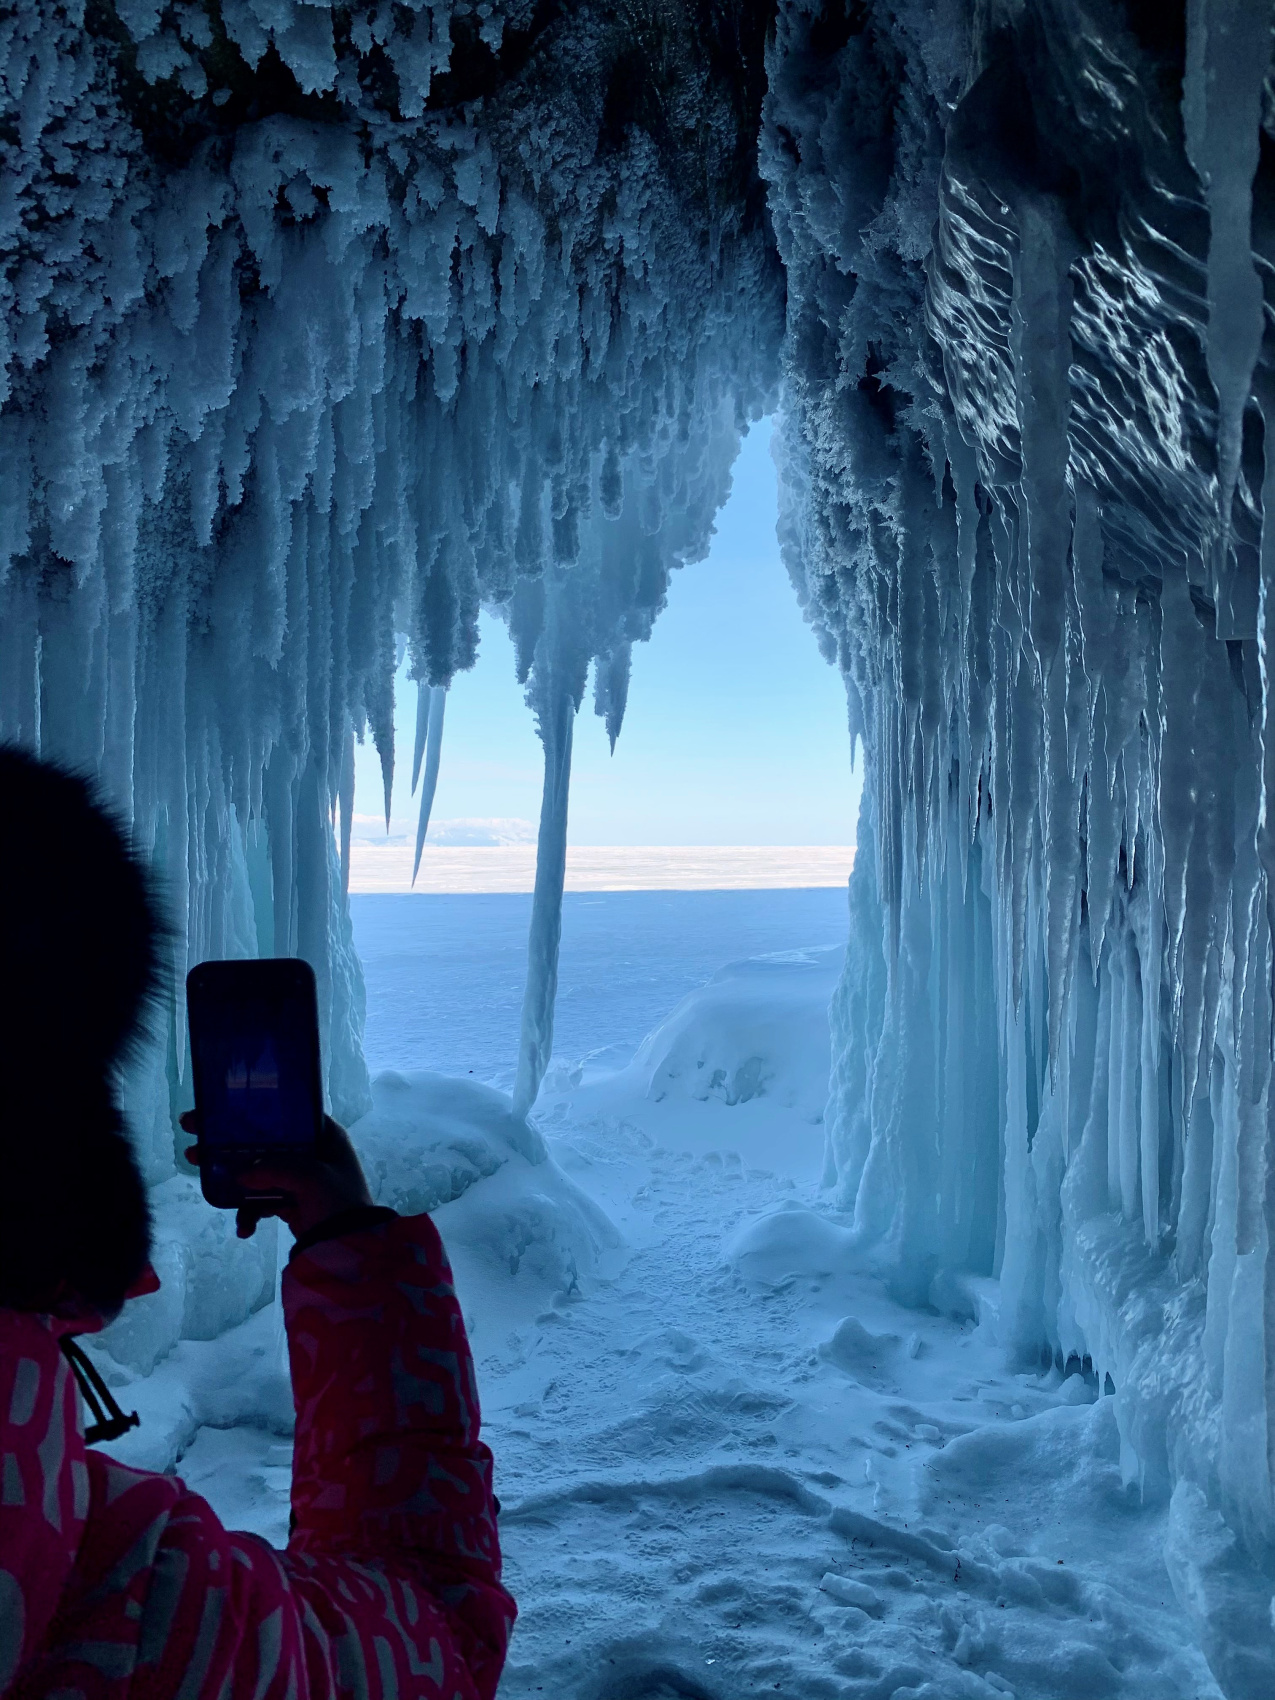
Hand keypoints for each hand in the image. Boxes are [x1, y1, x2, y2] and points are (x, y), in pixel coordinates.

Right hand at [181, 1112, 373, 1240]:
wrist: (351, 1246)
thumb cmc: (338, 1202)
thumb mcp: (310, 1177)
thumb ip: (274, 1168)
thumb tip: (240, 1173)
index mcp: (324, 1134)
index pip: (283, 1114)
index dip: (251, 1111)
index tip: (216, 1110)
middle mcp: (312, 1151)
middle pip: (263, 1142)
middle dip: (229, 1144)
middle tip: (196, 1141)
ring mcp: (300, 1178)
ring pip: (257, 1171)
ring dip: (232, 1179)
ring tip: (202, 1180)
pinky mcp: (291, 1202)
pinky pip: (262, 1201)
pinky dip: (249, 1212)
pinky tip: (244, 1228)